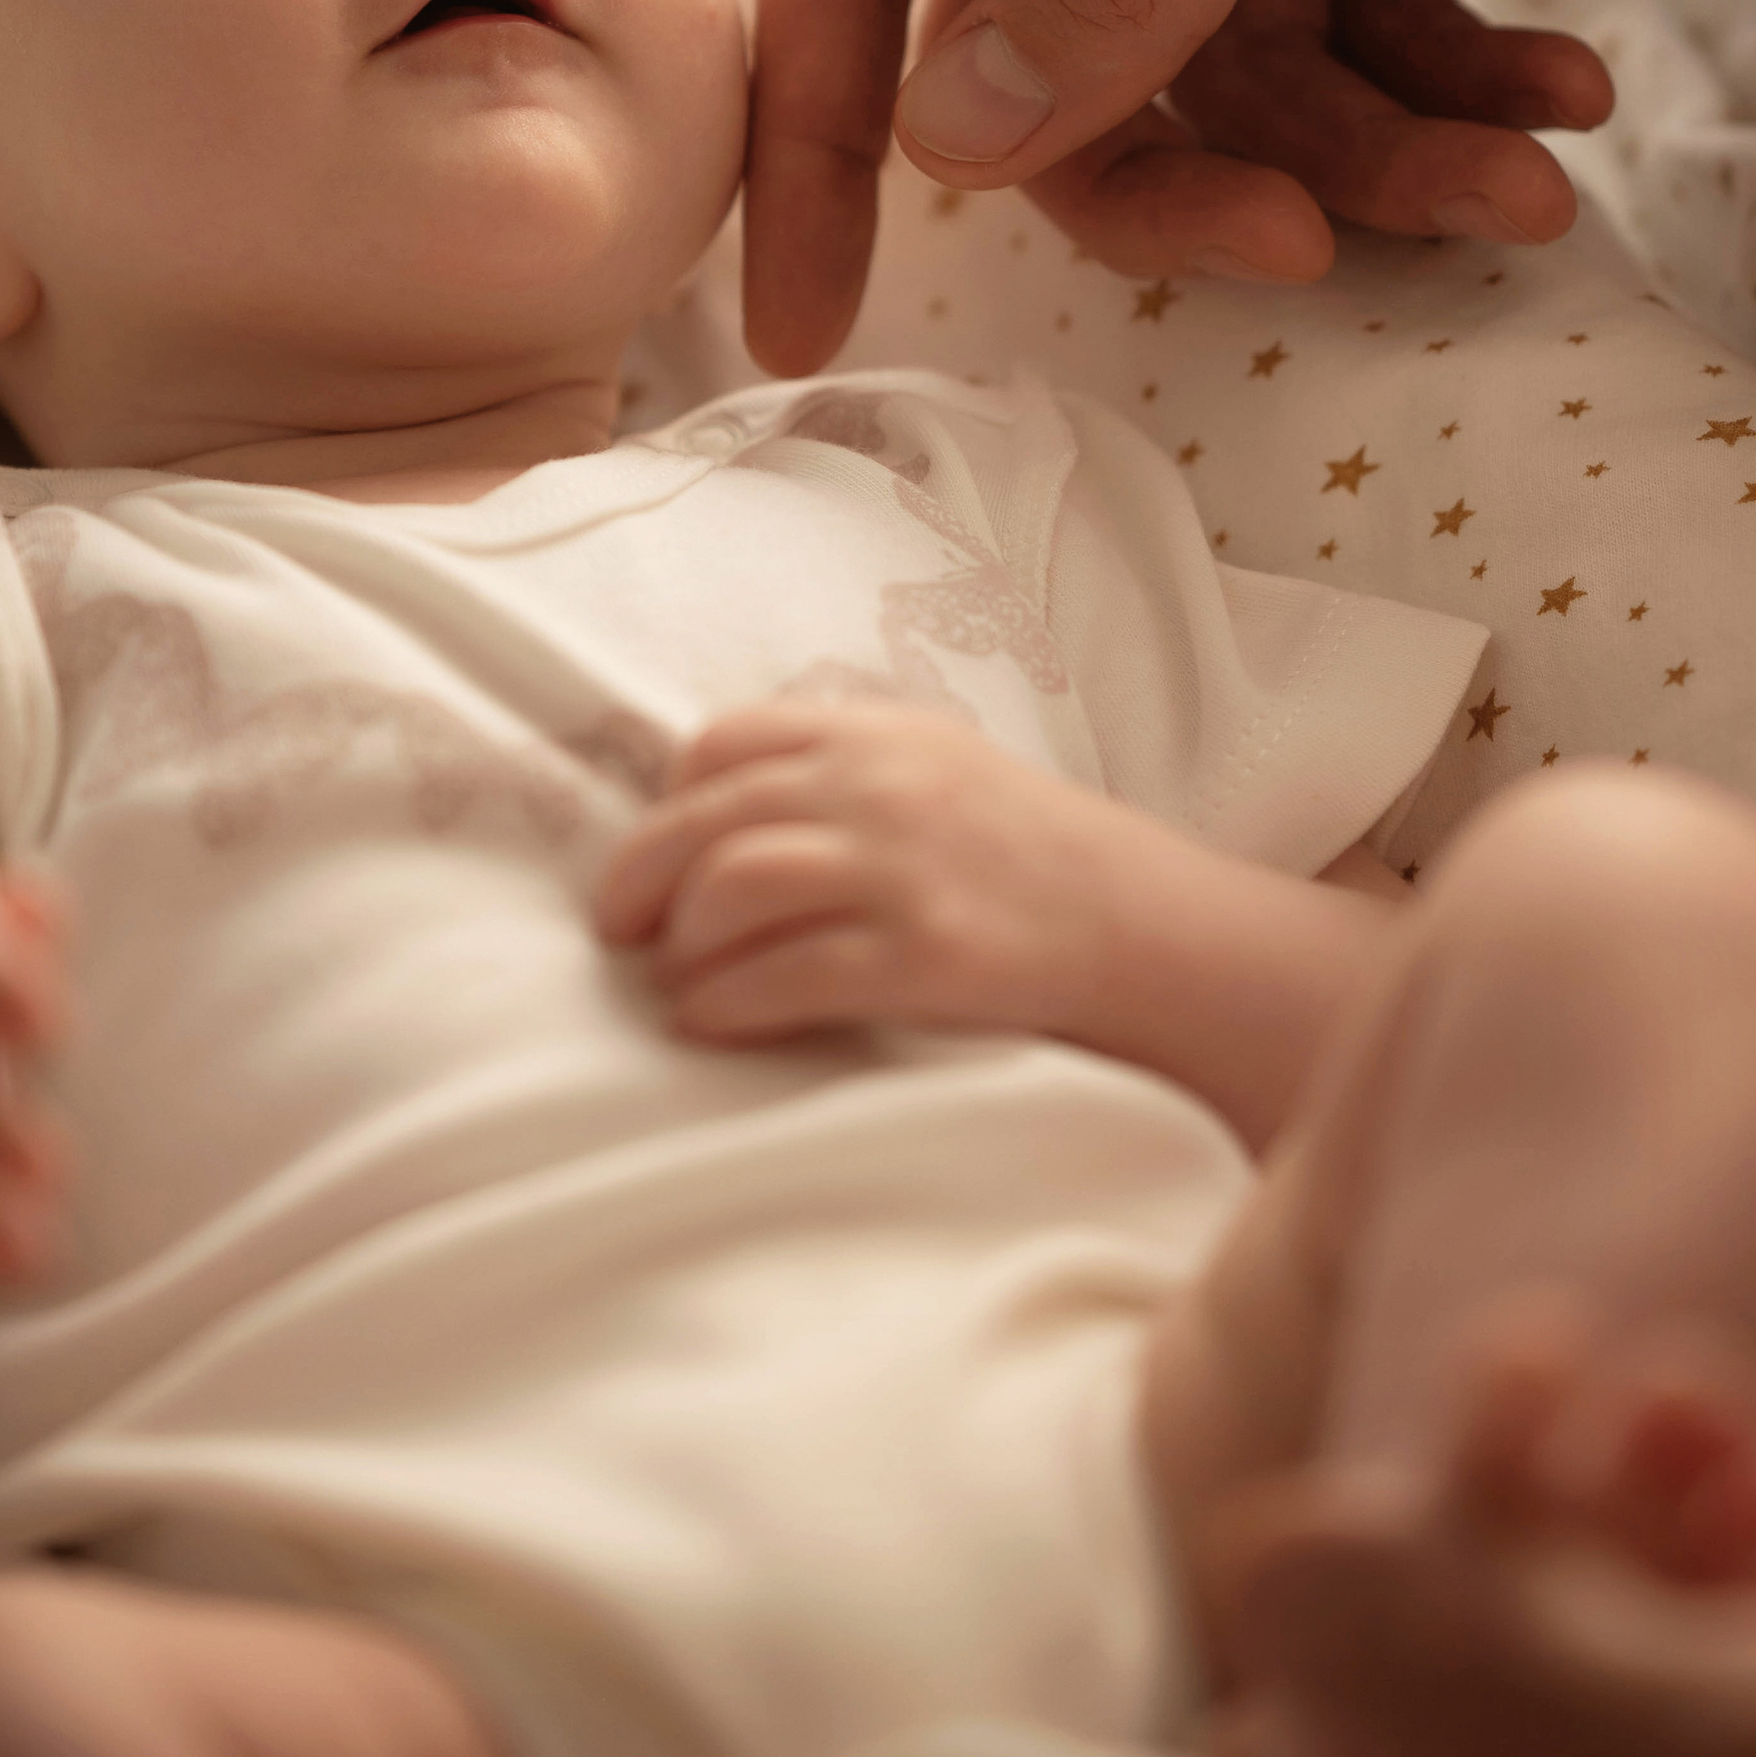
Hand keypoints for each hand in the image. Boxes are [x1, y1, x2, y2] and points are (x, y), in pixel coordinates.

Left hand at [594, 700, 1107, 1045]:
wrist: (1138, 921)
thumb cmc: (1024, 852)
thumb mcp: (935, 767)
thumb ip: (840, 770)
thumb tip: (719, 814)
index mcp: (874, 735)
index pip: (725, 741)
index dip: (673, 800)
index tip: (661, 850)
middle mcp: (879, 788)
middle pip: (707, 817)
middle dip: (640, 877)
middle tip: (618, 929)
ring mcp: (901, 871)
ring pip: (733, 886)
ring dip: (683, 942)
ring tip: (675, 979)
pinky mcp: (922, 955)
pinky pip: (786, 976)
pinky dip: (725, 1002)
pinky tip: (708, 1021)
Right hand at [742, 0, 1755, 371]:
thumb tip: (954, 142)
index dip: (819, 139)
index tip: (800, 327)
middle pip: (1050, 46)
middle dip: (1188, 161)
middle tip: (1314, 240)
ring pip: (1220, 65)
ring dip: (1365, 143)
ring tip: (1527, 174)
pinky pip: (1341, 29)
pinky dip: (1437, 83)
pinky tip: (1557, 92)